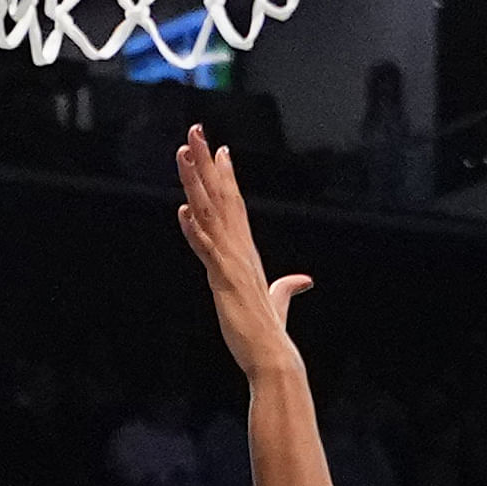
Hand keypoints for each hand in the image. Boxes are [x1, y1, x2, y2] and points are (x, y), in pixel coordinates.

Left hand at [176, 125, 311, 368]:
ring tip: (184, 153)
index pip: (233, 204)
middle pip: (220, 196)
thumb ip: (287, 288)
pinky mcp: (224, 280)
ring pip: (209, 212)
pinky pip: (206, 249)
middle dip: (208, 162)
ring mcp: (231, 262)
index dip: (225, 175)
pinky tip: (183, 210)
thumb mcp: (278, 302)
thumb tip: (302, 280)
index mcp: (245, 251)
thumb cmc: (270, 332)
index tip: (219, 148)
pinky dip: (194, 230)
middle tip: (195, 130)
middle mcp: (238, 249)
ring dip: (196, 182)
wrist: (273, 355)